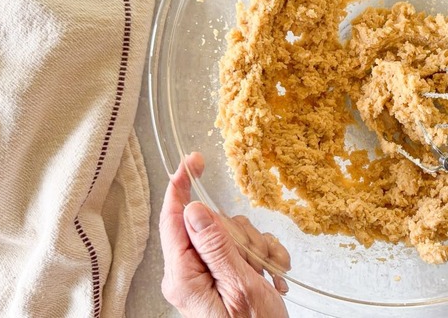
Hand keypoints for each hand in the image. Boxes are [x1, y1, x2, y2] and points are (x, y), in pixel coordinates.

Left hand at [159, 152, 290, 316]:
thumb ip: (215, 246)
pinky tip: (274, 277)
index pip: (174, 220)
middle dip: (242, 235)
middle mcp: (191, 272)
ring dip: (259, 249)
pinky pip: (247, 248)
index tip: (193, 161)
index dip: (181, 186)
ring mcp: (210, 273)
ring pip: (233, 233)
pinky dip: (266, 257)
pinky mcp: (227, 275)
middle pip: (212, 224)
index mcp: (184, 276)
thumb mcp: (239, 286)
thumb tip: (193, 209)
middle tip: (257, 260)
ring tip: (270, 274)